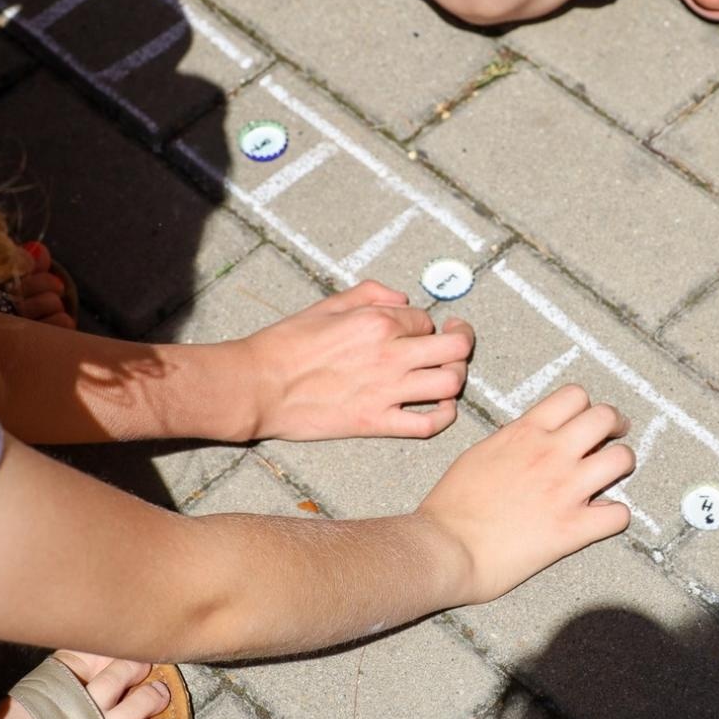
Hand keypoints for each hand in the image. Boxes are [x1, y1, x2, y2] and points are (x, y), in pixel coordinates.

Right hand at [241, 280, 473, 440]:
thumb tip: (403, 298)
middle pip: (455, 347)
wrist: (257, 386)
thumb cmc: (286, 343)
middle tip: (456, 342)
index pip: (425, 319)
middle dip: (462, 342)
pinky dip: (445, 416)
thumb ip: (370, 293)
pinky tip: (442, 407)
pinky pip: (428, 424)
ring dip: (456, 377)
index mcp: (378, 321)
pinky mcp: (377, 422)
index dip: (424, 324)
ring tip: (447, 374)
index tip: (414, 331)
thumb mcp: (328, 304)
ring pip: (450, 382)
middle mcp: (390, 354)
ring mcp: (387, 391)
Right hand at [417, 385, 633, 605]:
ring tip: (615, 475)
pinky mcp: (572, 529)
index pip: (574, 397)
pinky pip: (618, 515)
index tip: (589, 419)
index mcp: (525, 433)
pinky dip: (617, 516)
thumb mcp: (479, 454)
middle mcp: (551, 454)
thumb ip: (511, 441)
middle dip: (616, 425)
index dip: (587, 406)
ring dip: (623, 465)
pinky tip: (604, 518)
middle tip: (615, 437)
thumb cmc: (451, 505)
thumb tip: (528, 438)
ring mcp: (566, 490)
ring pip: (622, 460)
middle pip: (605, 418)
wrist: (444, 547)